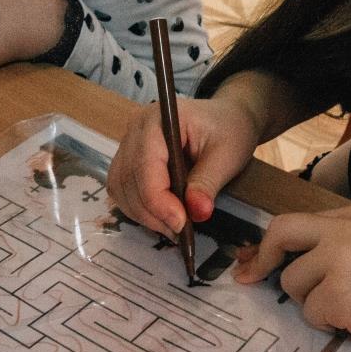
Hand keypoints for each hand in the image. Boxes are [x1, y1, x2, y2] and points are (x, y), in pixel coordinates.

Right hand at [107, 93, 261, 236]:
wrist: (227, 119)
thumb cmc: (230, 130)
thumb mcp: (228, 155)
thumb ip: (208, 182)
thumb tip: (197, 212)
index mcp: (158, 119)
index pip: (145, 165)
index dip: (158, 200)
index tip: (181, 224)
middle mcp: (135, 129)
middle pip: (128, 179)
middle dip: (152, 212)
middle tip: (180, 232)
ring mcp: (129, 144)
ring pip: (120, 188)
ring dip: (143, 214)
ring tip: (174, 228)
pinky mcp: (130, 160)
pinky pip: (123, 190)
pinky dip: (140, 209)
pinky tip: (163, 218)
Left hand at [232, 205, 350, 351]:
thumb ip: (340, 247)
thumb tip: (291, 261)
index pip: (297, 220)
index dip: (272, 244)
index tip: (254, 262)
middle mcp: (346, 229)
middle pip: (281, 232)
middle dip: (263, 259)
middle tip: (252, 279)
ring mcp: (341, 259)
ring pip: (294, 283)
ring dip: (314, 304)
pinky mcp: (339, 293)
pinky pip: (311, 313)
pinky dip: (331, 324)